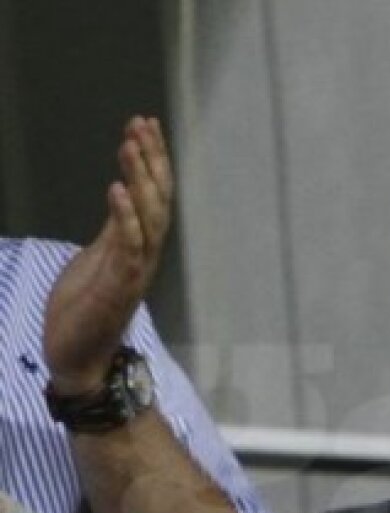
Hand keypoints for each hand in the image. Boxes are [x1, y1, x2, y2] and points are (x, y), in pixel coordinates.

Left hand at [44, 115, 173, 394]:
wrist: (78, 358)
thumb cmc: (84, 312)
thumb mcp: (96, 260)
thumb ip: (113, 231)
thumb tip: (122, 195)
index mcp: (137, 249)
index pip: (152, 198)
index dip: (151, 162)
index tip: (144, 125)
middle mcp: (144, 258)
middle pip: (157, 202)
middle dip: (151, 162)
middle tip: (142, 124)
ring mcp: (134, 273)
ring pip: (148, 219)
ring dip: (140, 181)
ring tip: (129, 145)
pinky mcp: (118, 287)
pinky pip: (127, 248)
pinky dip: (126, 218)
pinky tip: (116, 189)